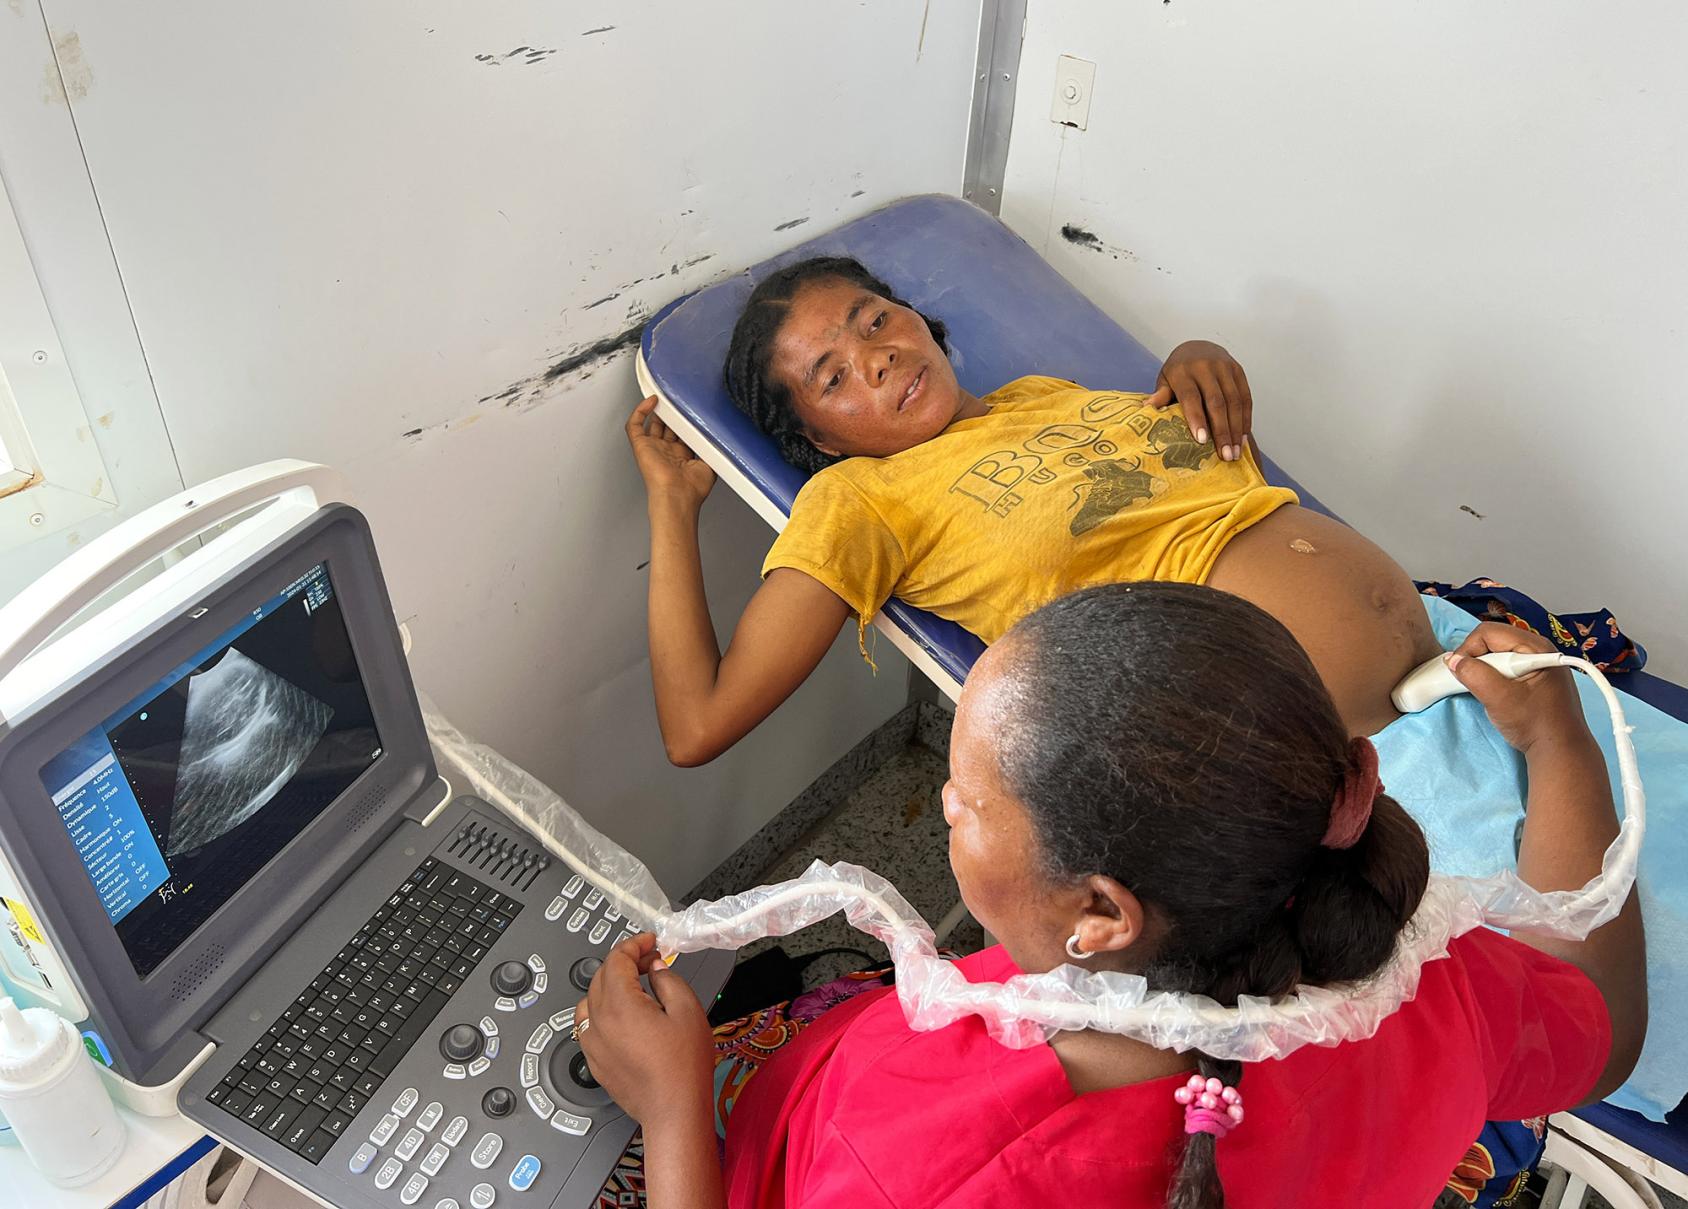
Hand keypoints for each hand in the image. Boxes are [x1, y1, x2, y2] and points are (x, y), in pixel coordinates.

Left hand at [575, 935, 714, 1130]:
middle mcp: (599, 1022)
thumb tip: (655, 967)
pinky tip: (623, 1015)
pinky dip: (601, 1010)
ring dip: (608, 985)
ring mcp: (592, 1043)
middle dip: (623, 962)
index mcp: (620, 1005)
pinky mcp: (594, 1059)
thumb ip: (668, 979)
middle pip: (600, 976)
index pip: (616, 960)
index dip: (634, 945)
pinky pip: (587, 1024)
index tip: (649, 942)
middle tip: (649, 960)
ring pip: (588, 999)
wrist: (673, 1111)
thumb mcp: (687, 1010)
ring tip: (634, 986)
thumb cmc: (683, 1067)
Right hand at [628, 397, 715, 509]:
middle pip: (666, 426)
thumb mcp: (709, 464)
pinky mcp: (640, 446)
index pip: (681, 433)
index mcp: (681, 457)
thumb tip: (714, 435)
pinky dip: (640, 411)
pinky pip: (634, 425)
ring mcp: (652, 448)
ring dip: (658, 409)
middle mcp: (666, 452)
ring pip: (651, 422)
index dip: (686, 420)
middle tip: (679, 399)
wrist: (678, 496)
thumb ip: (709, 448)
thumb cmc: (692, 489)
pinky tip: (651, 401)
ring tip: (666, 396)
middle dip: (673, 413)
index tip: (692, 408)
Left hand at [1146, 340, 1252, 461]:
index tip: (1202, 441)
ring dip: (1237, 429)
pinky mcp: (1238, 370)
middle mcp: (1205, 366)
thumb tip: (1147, 407)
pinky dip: (1246, 418)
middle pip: (1216, 402)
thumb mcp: (1165, 380)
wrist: (1198, 346)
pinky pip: (1245, 396)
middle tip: (1226, 455)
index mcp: (1183, 370)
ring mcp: (1224, 367)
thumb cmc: (1178, 372)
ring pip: (1234, 401)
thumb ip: (1161, 395)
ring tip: (1236, 452)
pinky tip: (1244, 437)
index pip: (1191, 396)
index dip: (1197, 418)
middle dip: (1222, 431)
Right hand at [1446, 623, 1591, 755]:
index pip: (1489, 632)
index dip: (1468, 649)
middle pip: (1494, 640)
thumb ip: (1474, 675)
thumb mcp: (1499, 699)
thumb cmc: (1535, 725)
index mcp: (1537, 648)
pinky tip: (1498, 693)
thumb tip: (1453, 661)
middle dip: (1476, 659)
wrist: (1559, 750)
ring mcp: (1540, 662)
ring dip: (1485, 669)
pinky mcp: (1537, 675)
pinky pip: (1507, 665)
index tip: (1459, 672)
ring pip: (1499, 653)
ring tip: (1487, 690)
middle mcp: (1540, 649)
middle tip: (1472, 683)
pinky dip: (1495, 676)